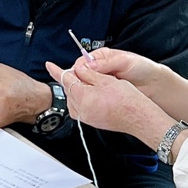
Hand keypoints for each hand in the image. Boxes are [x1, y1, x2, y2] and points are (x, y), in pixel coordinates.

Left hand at [45, 60, 174, 150]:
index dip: (57, 71)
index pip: (66, 80)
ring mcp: (86, 117)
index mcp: (83, 96)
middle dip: (72, 80)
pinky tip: (93, 95)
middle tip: (83, 72)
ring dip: (77, 90)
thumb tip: (78, 69)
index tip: (50, 65)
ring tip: (91, 84)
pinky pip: (80, 108)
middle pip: (69, 90)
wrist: (138, 117)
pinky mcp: (92, 121)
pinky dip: (82, 99)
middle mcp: (81, 109)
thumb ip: (88, 73)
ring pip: (73, 100)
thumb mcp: (106, 80)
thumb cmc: (127, 100)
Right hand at [83, 47, 169, 93]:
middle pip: (81, 74)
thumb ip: (107, 62)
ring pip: (86, 86)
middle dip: (80, 80)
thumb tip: (89, 64)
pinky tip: (96, 98)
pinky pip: (95, 95)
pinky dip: (94, 96)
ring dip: (87, 89)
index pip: (82, 61)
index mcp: (102, 56)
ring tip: (90, 93)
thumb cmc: (143, 68)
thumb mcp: (125, 61)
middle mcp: (100, 68)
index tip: (77, 76)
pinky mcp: (105, 92)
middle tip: (83, 86)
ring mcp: (102, 81)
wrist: (154, 84)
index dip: (78, 69)